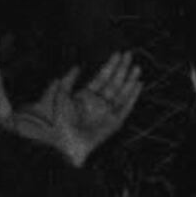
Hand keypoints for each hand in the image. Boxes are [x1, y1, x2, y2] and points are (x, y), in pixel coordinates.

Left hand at [29, 52, 143, 162]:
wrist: (62, 142)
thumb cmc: (57, 120)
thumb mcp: (59, 95)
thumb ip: (68, 80)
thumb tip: (76, 67)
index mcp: (85, 96)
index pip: (102, 77)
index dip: (110, 65)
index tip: (118, 54)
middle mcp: (98, 103)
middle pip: (114, 83)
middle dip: (122, 69)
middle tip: (130, 55)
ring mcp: (107, 113)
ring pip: (122, 93)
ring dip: (130, 80)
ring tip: (137, 67)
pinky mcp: (113, 123)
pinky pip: (126, 107)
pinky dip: (133, 96)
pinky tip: (138, 85)